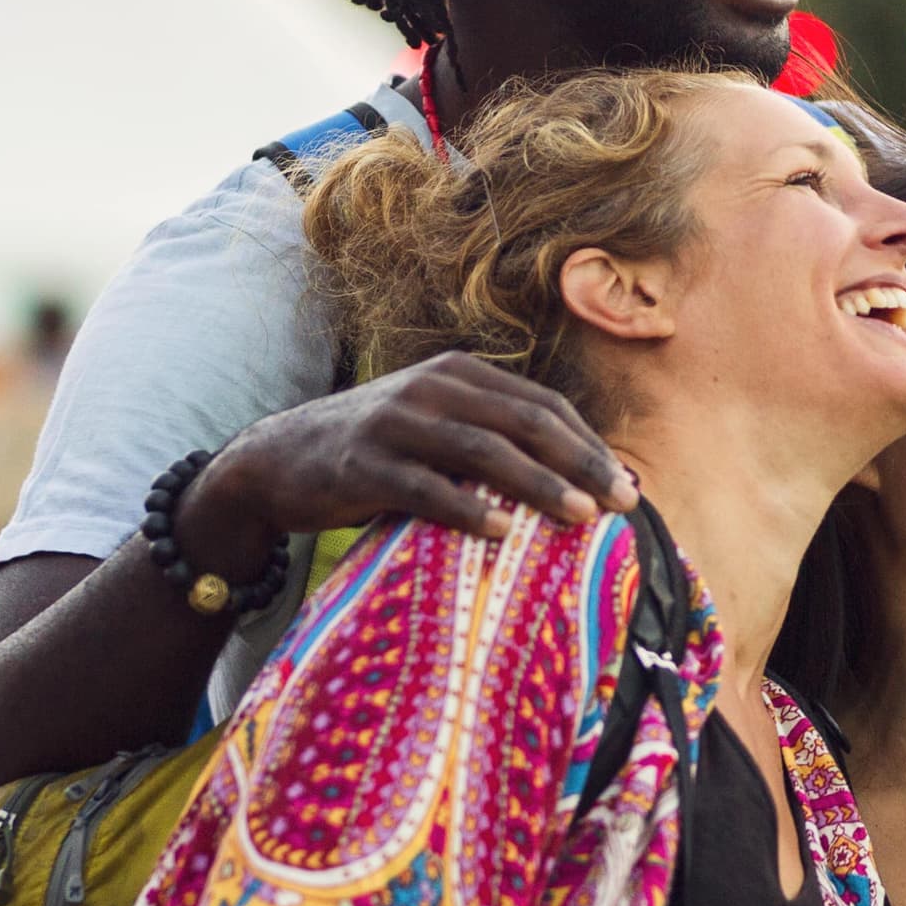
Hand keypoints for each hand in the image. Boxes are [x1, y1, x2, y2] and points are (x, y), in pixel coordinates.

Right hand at [178, 354, 633, 573]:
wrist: (278, 460)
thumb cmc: (376, 451)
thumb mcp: (435, 425)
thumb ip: (490, 435)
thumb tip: (573, 477)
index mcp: (459, 373)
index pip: (542, 405)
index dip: (588, 443)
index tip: (627, 484)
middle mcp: (432, 388)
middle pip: (524, 422)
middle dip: (581, 462)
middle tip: (622, 502)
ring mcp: (396, 424)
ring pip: (482, 450)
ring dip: (538, 483)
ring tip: (579, 515)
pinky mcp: (363, 465)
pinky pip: (426, 488)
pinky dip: (467, 508)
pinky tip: (502, 532)